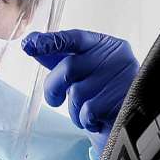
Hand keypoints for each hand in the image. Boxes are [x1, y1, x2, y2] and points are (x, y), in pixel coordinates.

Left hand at [22, 29, 139, 155]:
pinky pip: (87, 112)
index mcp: (105, 45)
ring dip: (73, 109)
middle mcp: (116, 57)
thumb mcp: (81, 71)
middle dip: (53, 87)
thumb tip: (29, 42)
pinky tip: (95, 120)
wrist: (131, 120)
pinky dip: (84, 120)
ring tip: (85, 112)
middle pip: (68, 68)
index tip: (29, 44)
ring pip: (76, 93)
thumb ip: (59, 57)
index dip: (50, 41)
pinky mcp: (123, 101)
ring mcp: (122, 78)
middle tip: (54, 100)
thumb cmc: (101, 91)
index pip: (74, 38)